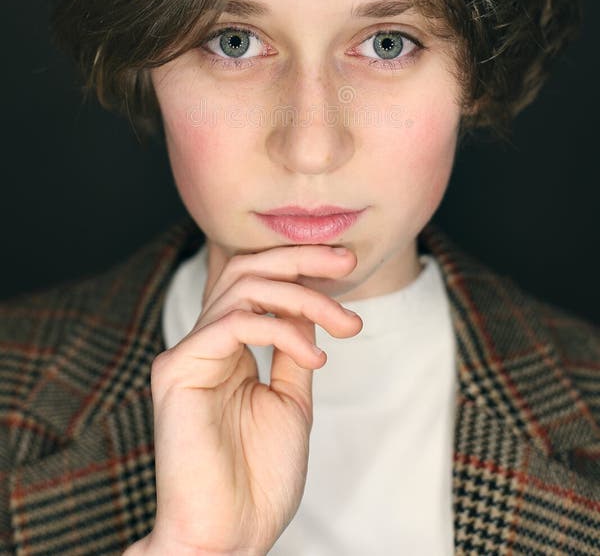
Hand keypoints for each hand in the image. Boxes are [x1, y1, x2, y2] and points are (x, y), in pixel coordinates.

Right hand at [141, 243, 361, 554]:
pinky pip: (233, 323)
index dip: (300, 265)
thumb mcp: (291, 400)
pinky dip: (282, 330)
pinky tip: (315, 355)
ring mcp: (187, 354)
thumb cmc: (258, 479)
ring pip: (243, 287)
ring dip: (302, 295)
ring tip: (343, 323)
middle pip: (246, 269)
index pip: (257, 282)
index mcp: (227, 350)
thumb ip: (294, 350)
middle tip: (346, 262)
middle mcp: (204, 344)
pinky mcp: (177, 369)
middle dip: (300, 259)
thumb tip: (311, 309)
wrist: (229, 535)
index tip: (347, 266)